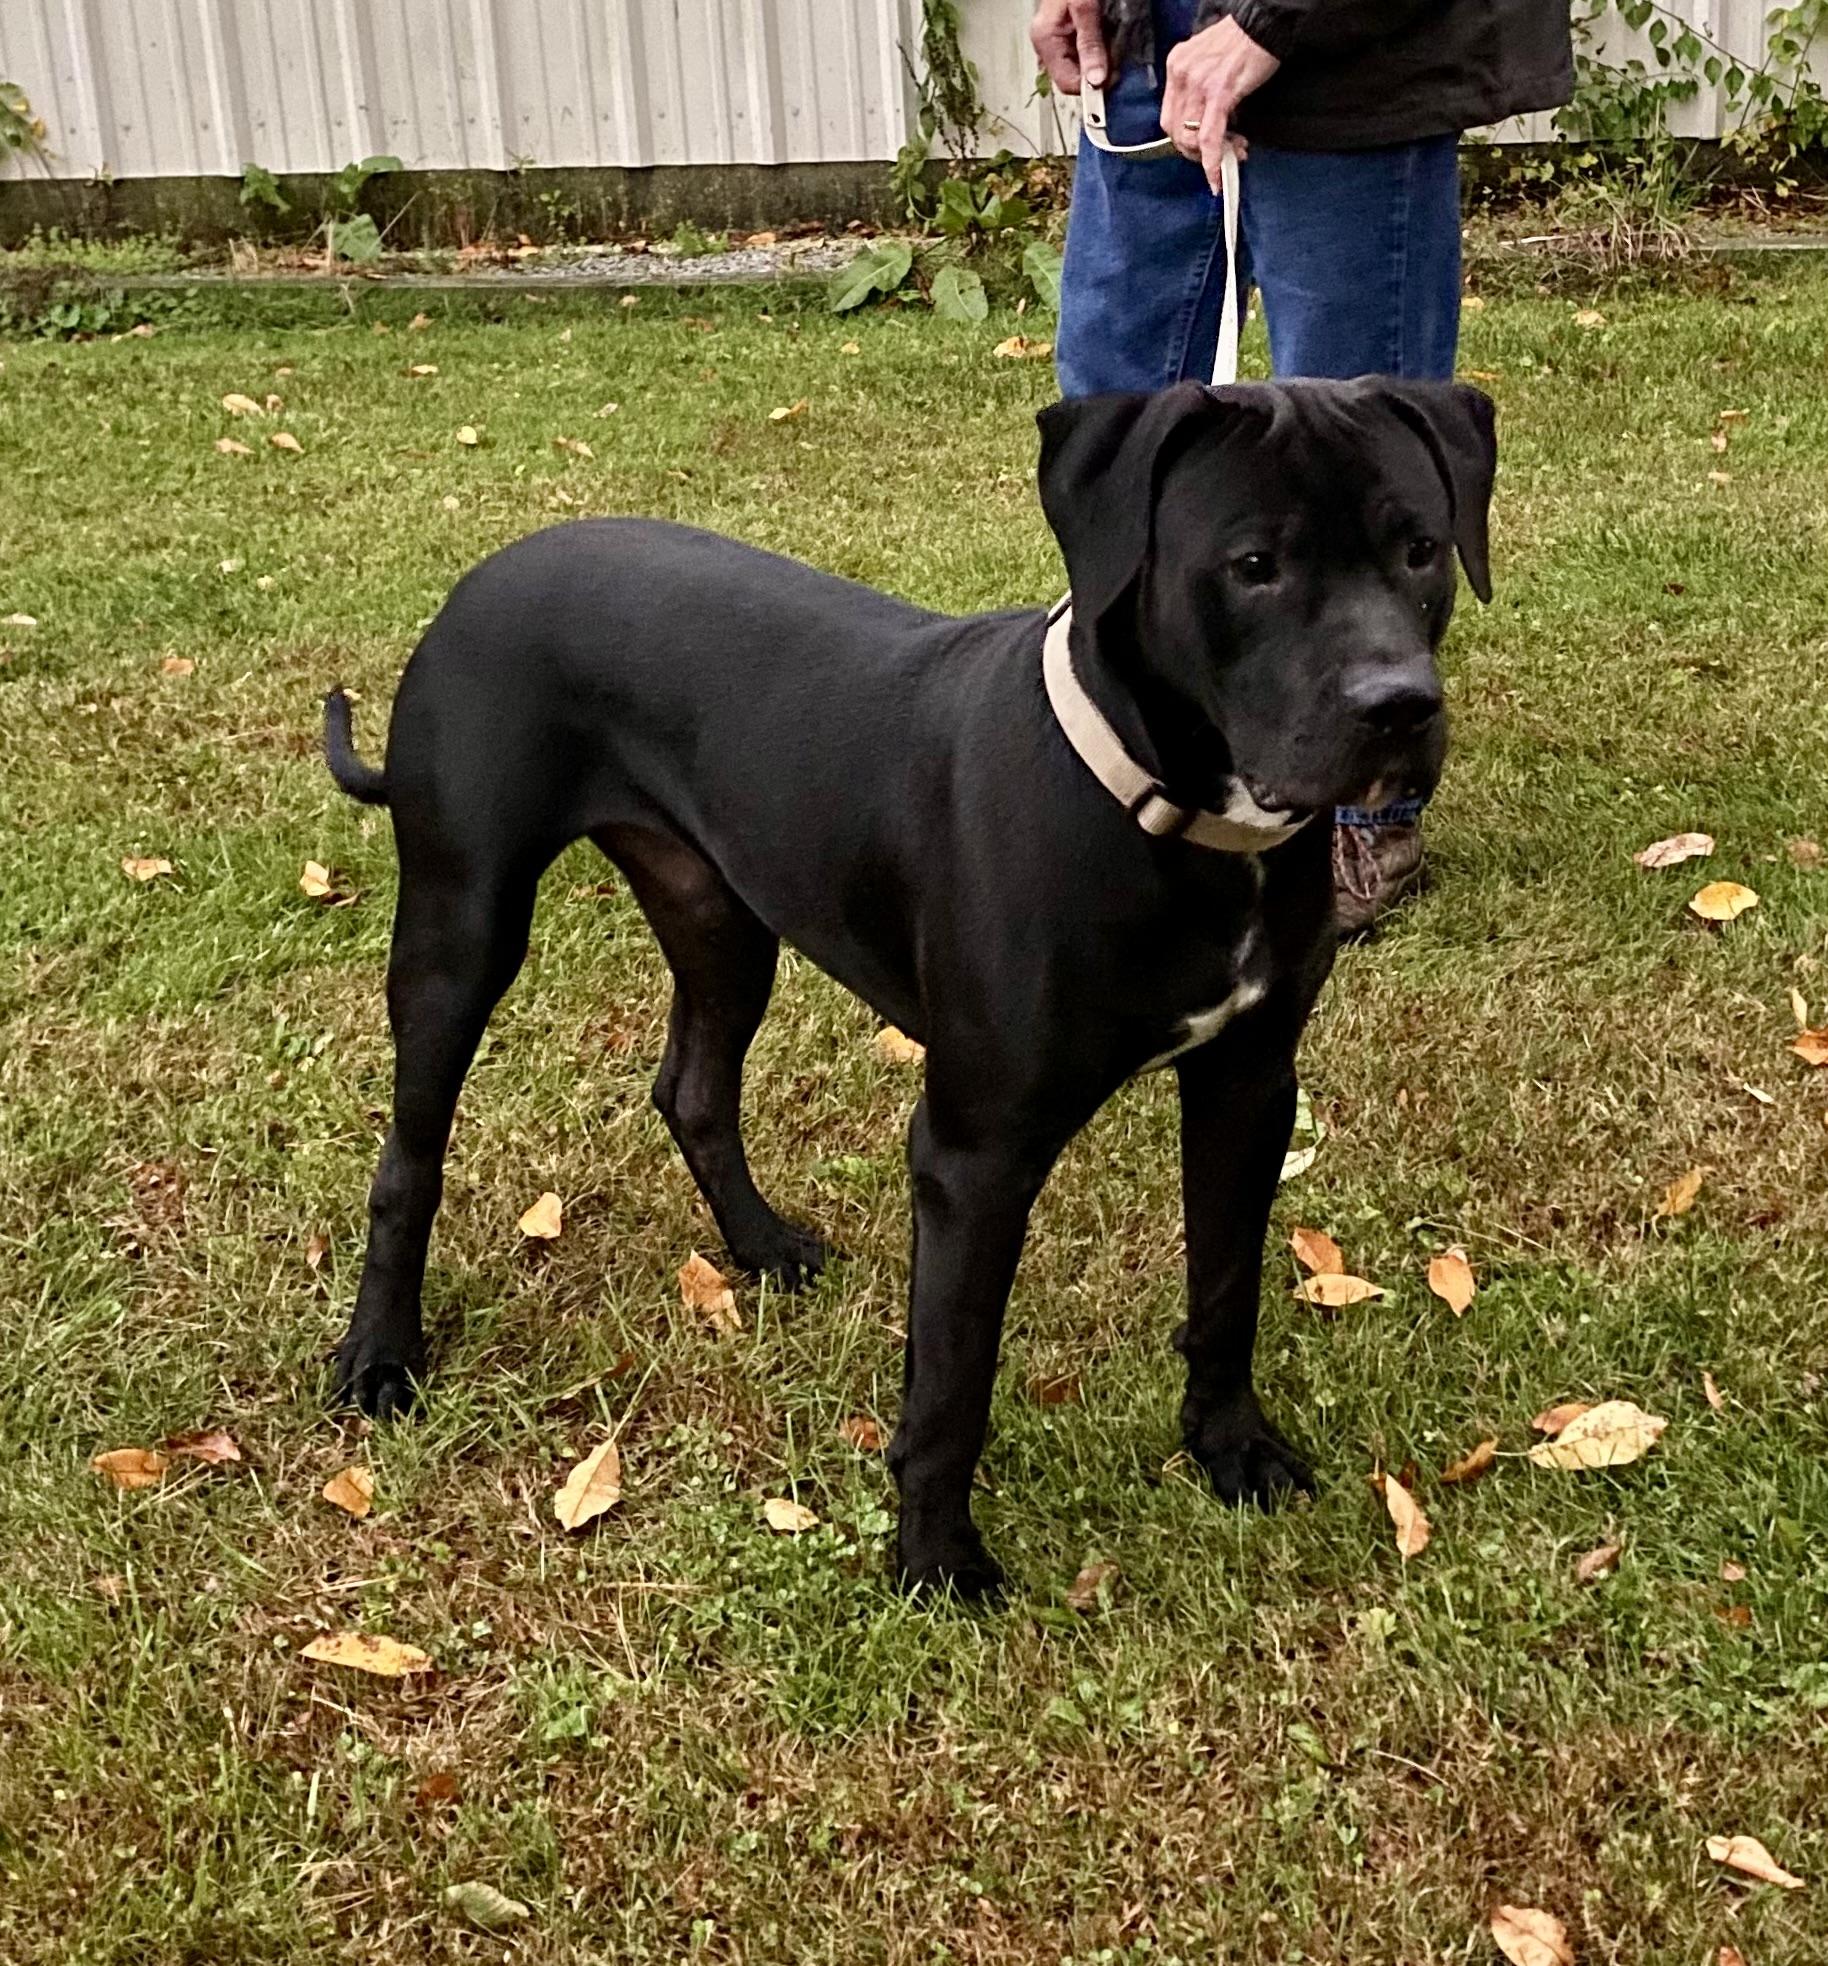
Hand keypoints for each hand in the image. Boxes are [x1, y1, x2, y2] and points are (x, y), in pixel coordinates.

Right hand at [1031, 0, 1107, 95]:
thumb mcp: (1086, 8)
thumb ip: (1090, 44)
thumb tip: (1095, 80)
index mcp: (1045, 39)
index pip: (1067, 83)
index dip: (1091, 85)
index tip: (1113, 76)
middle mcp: (1048, 44)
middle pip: (1074, 77)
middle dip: (1095, 72)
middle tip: (1114, 56)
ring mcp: (1058, 40)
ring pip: (1081, 67)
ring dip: (1099, 61)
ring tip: (1110, 42)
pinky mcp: (1069, 34)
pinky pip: (1084, 53)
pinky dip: (1099, 50)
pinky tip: (1106, 38)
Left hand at [1161, 19, 1280, 191]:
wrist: (1265, 23)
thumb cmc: (1243, 41)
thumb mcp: (1208, 63)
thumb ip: (1200, 91)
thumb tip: (1206, 124)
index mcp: (1177, 66)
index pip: (1170, 116)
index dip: (1183, 140)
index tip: (1200, 149)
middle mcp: (1182, 74)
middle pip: (1175, 131)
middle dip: (1194, 152)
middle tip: (1217, 156)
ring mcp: (1198, 84)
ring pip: (1191, 138)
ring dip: (1209, 156)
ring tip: (1234, 152)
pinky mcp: (1219, 92)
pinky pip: (1210, 137)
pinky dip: (1212, 162)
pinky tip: (1218, 176)